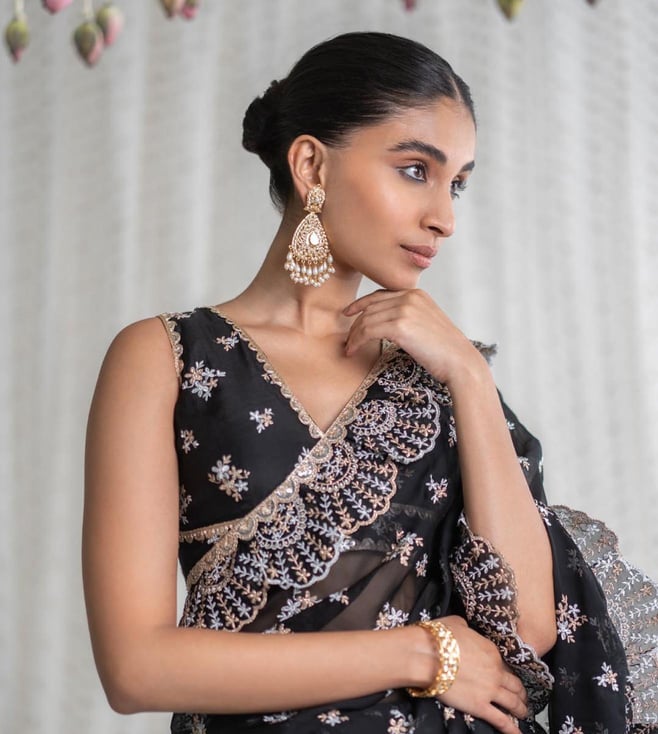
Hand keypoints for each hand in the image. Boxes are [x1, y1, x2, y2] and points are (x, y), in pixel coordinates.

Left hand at [343, 289, 485, 386]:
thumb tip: (386, 323)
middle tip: (347, 341)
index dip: (361, 303)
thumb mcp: (427, 323)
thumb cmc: (444, 349)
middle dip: (355, 324)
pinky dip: (357, 341)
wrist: (459, 361)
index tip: (348, 313)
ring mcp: (405, 310)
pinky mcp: (400, 326)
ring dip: (354, 336)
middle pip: (370, 307)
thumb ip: (408, 316)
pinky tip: (353, 351)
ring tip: (349, 349)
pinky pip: (368, 331)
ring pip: (366, 320)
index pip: (380, 295)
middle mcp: (409, 297)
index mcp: (416, 294)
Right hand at [437, 616, 527, 733]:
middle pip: (515, 684)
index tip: (506, 676)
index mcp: (491, 651)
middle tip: (523, 698)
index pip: (505, 664)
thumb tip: (464, 629)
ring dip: (521, 710)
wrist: (428, 655)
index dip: (506, 671)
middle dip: (521, 693)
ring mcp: (490, 690)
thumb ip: (466, 629)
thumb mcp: (456, 623)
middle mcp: (495, 671)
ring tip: (523, 714)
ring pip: (513, 703)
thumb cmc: (439, 638)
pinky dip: (512, 729)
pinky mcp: (480, 706)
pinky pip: (501, 720)